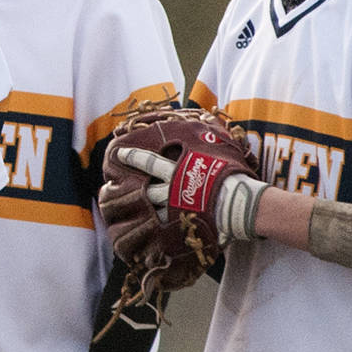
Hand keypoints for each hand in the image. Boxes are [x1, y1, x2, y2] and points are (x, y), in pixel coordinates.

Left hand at [106, 145, 265, 242]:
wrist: (240, 201)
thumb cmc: (232, 173)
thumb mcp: (219, 148)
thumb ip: (208, 136)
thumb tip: (208, 113)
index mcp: (177, 170)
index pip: (149, 162)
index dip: (132, 157)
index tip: (119, 154)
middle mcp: (171, 190)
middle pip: (144, 189)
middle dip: (127, 189)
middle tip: (110, 188)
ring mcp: (174, 209)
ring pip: (150, 211)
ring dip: (139, 212)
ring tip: (125, 215)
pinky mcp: (181, 226)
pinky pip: (164, 231)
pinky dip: (154, 234)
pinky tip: (145, 239)